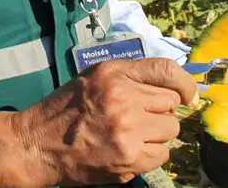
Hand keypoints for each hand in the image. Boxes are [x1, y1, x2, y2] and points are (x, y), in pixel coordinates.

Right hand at [10, 58, 198, 186]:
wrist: (39, 143)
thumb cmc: (66, 110)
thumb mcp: (94, 78)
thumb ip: (130, 77)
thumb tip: (172, 85)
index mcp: (114, 74)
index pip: (166, 70)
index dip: (184, 82)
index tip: (188, 93)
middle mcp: (123, 98)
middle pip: (171, 103)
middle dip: (160, 110)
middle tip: (139, 117)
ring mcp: (128, 129)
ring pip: (170, 129)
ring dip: (157, 133)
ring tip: (132, 134)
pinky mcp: (130, 157)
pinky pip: (162, 154)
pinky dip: (151, 154)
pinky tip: (129, 150)